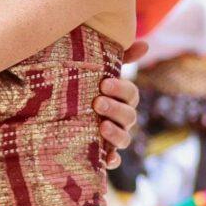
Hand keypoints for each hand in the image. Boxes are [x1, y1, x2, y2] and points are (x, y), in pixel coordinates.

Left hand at [94, 43, 144, 170]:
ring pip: (124, 139)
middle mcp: (122, 119)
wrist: (59, 114)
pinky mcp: (103, 154)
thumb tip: (145, 44)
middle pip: (129, 117)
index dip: (121, 89)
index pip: (131, 94)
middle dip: (115, 109)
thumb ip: (120, 57)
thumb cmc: (85, 88)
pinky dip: (112, 161)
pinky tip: (106, 159)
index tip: (104, 83)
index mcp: (123, 99)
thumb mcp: (99, 71)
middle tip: (97, 102)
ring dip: (115, 133)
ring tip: (101, 126)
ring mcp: (114, 138)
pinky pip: (113, 161)